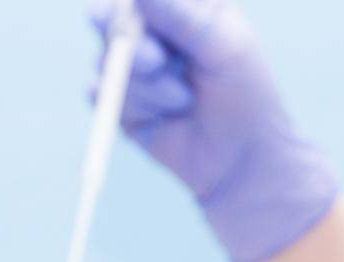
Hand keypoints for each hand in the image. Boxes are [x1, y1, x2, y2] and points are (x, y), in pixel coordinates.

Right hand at [87, 0, 338, 261]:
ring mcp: (135, 68)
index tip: (140, 15)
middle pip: (113, 17)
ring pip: (106, 57)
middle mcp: (156, 34)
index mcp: (184, 9)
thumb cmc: (245, 98)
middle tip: (156, 61)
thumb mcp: (221, 45)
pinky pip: (98, 91)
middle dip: (129, 40)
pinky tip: (159, 119)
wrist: (240, 163)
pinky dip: (131, 105)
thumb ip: (179, 15)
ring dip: (146, 85)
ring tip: (183, 102)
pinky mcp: (122, 103)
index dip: (134, 4)